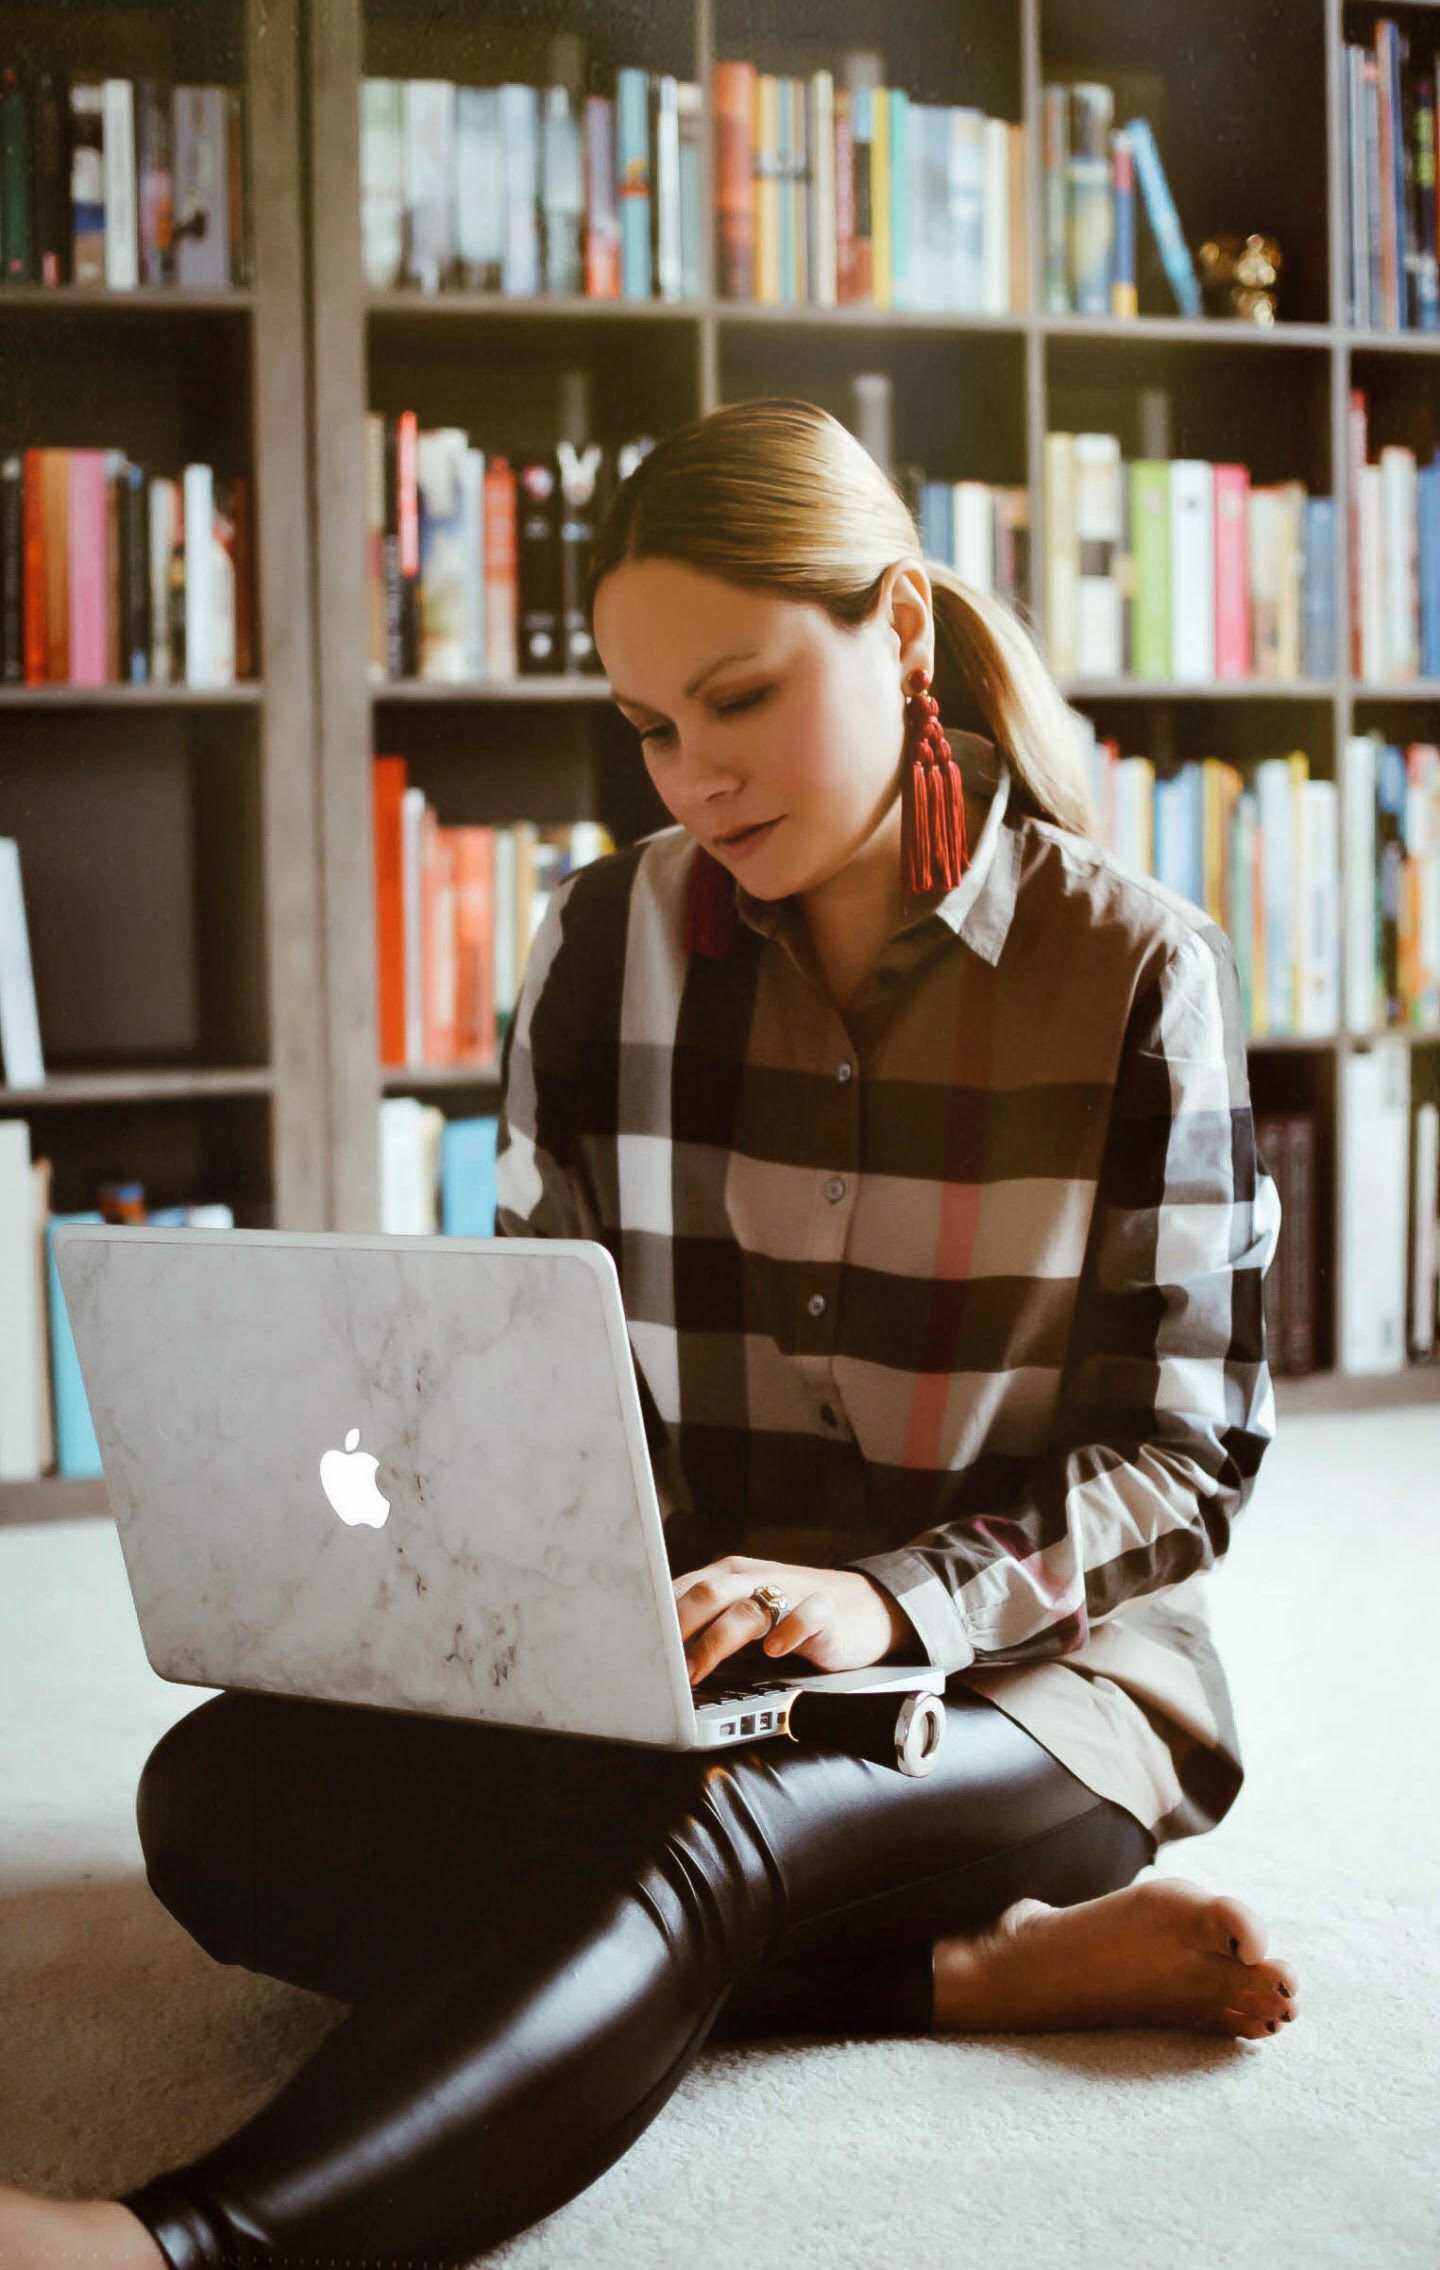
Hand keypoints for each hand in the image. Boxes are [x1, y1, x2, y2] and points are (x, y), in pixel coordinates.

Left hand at [673, 1554, 916, 1684]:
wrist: (861, 1608)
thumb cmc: (790, 1614)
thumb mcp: (743, 1613)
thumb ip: (704, 1624)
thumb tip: (654, 1657)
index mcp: (727, 1576)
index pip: (682, 1590)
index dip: (656, 1618)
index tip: (633, 1647)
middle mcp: (754, 1578)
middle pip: (708, 1594)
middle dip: (678, 1628)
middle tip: (658, 1665)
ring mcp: (791, 1592)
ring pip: (748, 1608)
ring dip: (717, 1640)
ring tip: (695, 1670)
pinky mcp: (825, 1610)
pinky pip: (805, 1615)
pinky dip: (788, 1631)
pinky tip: (774, 1651)